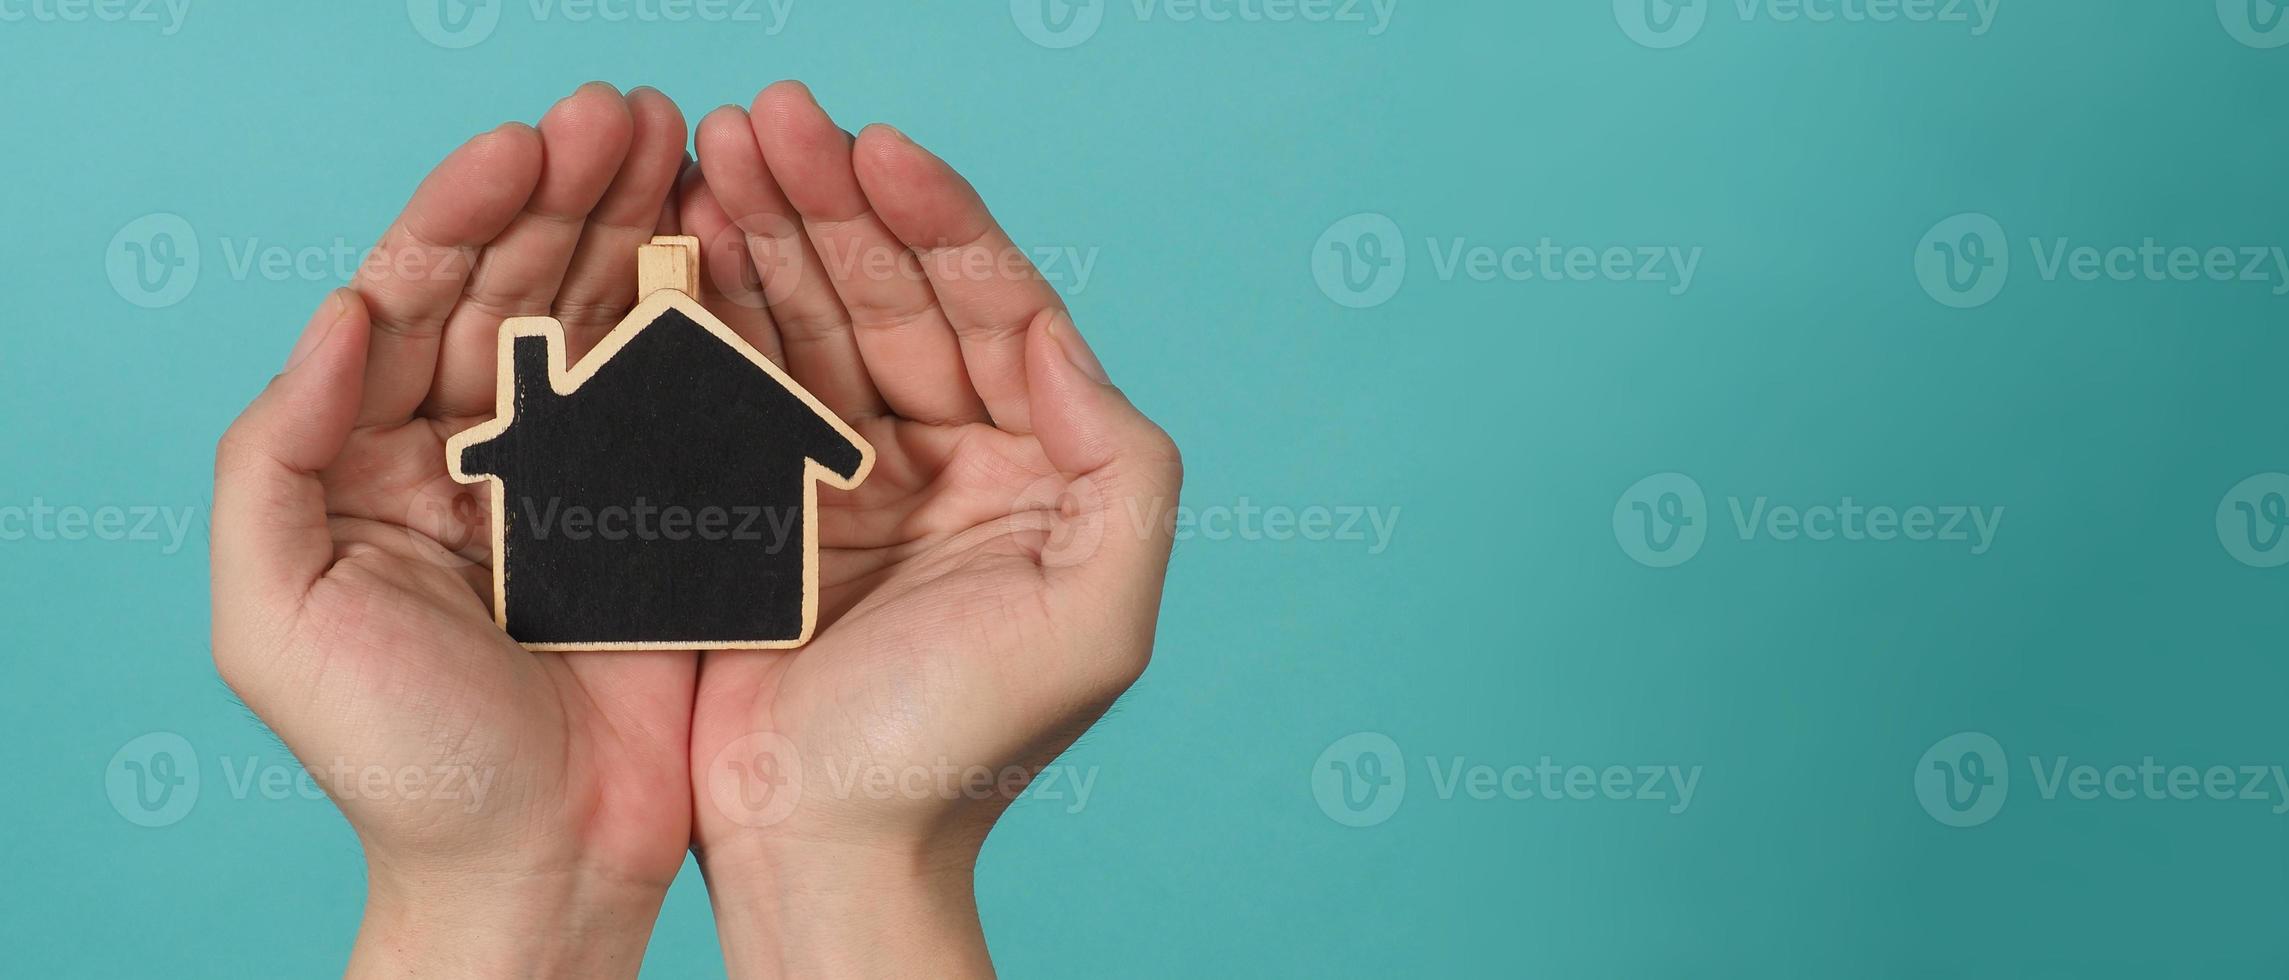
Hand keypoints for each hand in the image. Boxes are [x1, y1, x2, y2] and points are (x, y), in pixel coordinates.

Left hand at [209, 83, 695, 977]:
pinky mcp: (669, 514)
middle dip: (568, 190)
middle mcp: (480, 448)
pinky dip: (707, 318)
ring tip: (681, 143)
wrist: (537, 867)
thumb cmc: (402, 765)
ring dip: (638, 225)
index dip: (466, 212)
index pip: (418, 297)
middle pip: (520, 284)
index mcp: (378, 456)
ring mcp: (582, 475)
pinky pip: (686, 395)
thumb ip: (276, 461)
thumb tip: (337, 315)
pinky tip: (729, 247)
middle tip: (629, 114)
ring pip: (607, 320)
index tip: (524, 145)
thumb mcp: (278, 621)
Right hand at [678, 83, 1181, 976]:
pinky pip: (739, 383)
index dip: (939, 222)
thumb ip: (1122, 468)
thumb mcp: (1097, 618)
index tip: (876, 145)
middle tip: (764, 115)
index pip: (996, 310)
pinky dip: (713, 309)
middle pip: (894, 296)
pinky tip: (685, 235)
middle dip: (834, 201)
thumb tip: (1065, 339)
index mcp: (1038, 468)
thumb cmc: (966, 750)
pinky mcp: (763, 503)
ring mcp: (851, 474)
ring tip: (713, 147)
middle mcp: (951, 456)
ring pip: (811, 321)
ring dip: (768, 230)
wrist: (831, 848)